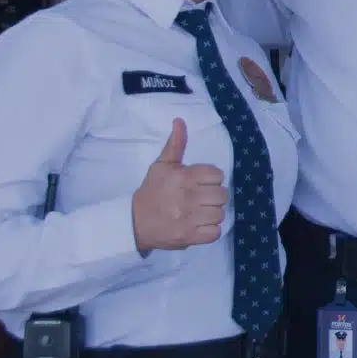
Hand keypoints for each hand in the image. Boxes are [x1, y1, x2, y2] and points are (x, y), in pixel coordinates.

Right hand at [130, 119, 228, 251]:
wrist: (133, 222)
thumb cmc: (152, 191)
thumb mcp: (161, 165)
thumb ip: (175, 144)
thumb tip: (180, 121)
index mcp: (184, 177)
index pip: (217, 176)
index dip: (211, 180)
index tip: (200, 184)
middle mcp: (188, 197)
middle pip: (222, 195)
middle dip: (213, 197)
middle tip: (200, 199)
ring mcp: (189, 218)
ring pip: (220, 214)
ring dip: (212, 214)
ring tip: (198, 213)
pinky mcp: (189, 236)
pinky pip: (215, 232)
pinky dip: (210, 231)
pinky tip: (199, 225)